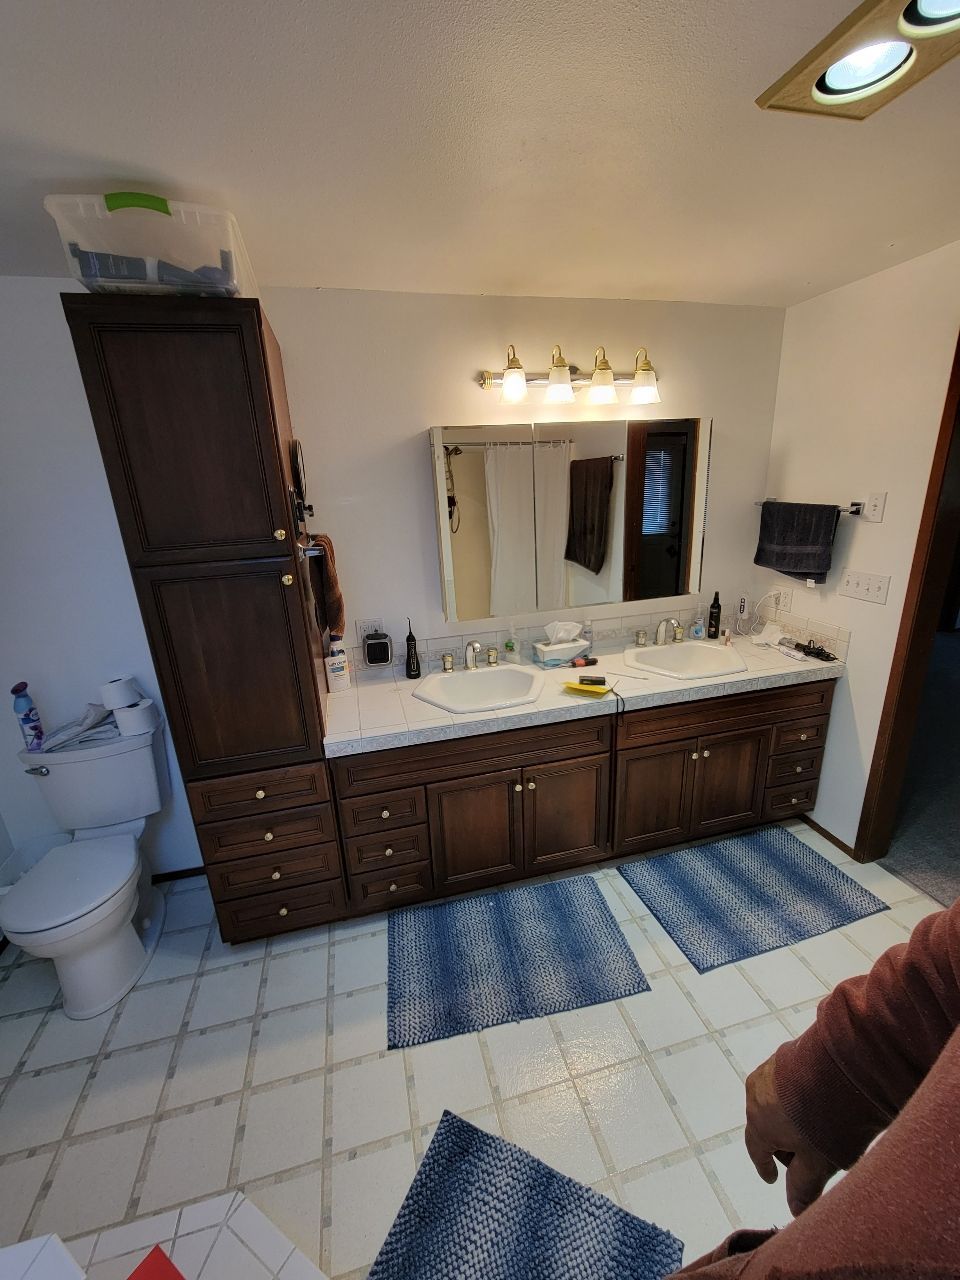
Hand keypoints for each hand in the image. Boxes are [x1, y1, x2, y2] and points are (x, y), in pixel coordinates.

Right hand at [744, 1054, 838, 1216]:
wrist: (844, 1065)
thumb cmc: (828, 1120)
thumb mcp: (819, 1163)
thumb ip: (803, 1187)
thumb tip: (794, 1210)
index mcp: (759, 1123)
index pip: (756, 1150)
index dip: (765, 1166)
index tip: (772, 1178)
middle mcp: (757, 1093)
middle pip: (766, 1124)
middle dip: (782, 1141)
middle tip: (805, 1154)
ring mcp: (771, 1069)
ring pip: (777, 1100)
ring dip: (791, 1115)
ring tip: (816, 1125)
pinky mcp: (787, 1052)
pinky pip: (788, 1081)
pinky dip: (799, 1094)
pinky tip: (820, 1100)